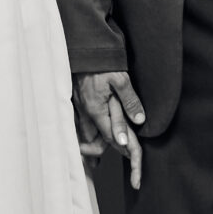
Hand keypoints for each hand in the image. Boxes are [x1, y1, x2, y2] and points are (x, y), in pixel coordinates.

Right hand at [75, 69, 144, 187]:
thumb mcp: (120, 79)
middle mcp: (85, 112)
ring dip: (90, 148)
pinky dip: (82, 136)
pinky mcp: (73, 102)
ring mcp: (77, 108)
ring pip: (84, 135)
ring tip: (94, 163)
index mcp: (97, 109)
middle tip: (117, 168)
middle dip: (102, 156)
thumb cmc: (101, 61)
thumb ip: (130, 102)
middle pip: (95, 142)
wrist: (82, 45)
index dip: (126, 151)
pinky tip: (84, 142)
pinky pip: (78, 126)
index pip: (113, 137)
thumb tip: (139, 122)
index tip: (135, 166)